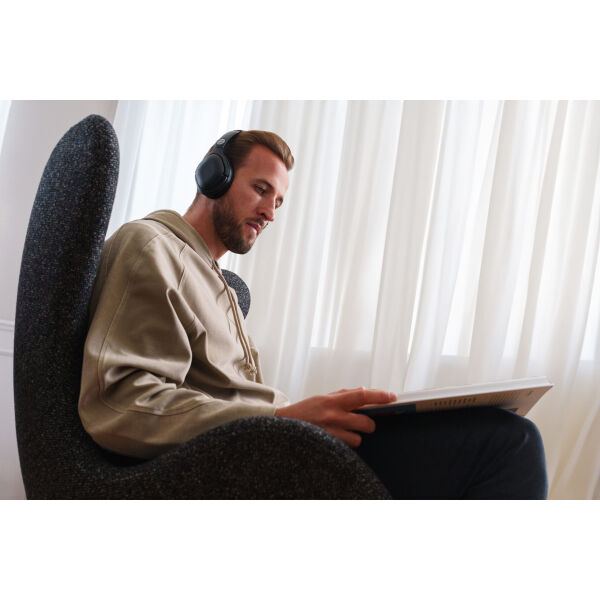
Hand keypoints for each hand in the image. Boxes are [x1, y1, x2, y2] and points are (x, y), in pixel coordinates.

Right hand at [274, 387, 394, 447]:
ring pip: (358, 439)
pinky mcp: (329, 446)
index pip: (362, 396)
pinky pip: (347, 448)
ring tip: (343, 432)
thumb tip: (363, 391)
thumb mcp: (323, 398)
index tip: (392, 397)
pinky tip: (336, 439)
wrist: (282, 426)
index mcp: (333, 401)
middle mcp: (334, 417)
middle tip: (362, 422)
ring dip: (355, 436)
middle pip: (366, 422)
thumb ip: (343, 395)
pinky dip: (346, 445)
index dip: (379, 396)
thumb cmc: (304, 412)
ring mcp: (332, 434)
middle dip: (369, 423)